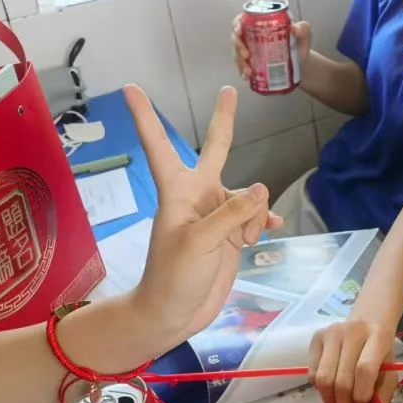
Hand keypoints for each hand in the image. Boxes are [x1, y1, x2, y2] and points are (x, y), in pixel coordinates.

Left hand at [126, 84, 281, 348]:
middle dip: (224, 121)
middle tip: (229, 89)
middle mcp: (198, 195)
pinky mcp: (233, 235)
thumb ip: (232, 212)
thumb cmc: (172, 275)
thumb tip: (261, 186)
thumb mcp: (199, 242)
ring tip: (247, 239)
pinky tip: (272, 230)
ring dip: (255, 212)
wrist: (173, 315)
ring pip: (249, 194)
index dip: (146, 116)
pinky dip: (265, 221)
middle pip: (216, 149)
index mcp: (178, 190)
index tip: (130, 87)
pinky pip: (257, 215)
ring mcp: (218, 214)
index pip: (159, 144)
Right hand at [231, 18, 312, 79]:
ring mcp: (250, 50)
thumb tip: (295, 28)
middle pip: (237, 37)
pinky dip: (243, 72)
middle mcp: (252, 36)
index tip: (239, 31)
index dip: (237, 24)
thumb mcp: (305, 35)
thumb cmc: (300, 45)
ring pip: (237, 53)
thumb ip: (304, 29)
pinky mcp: (251, 63)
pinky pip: (242, 67)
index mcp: (261, 23)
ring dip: (239, 62)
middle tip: (246, 55)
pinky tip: (247, 77)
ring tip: (248, 70)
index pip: (243, 19)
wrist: (301, 64)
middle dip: (238, 46)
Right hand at [308, 318, 395, 402]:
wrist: (368, 321)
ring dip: (330, 398)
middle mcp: (353, 330)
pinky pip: (312, 374)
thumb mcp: (389, 370)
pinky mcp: (316, 337)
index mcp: (377, 336)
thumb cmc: (379, 350)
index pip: (364, 369)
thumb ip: (383, 394)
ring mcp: (332, 332)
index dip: (361, 394)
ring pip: (323, 378)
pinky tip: (331, 385)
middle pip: (342, 379)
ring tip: (338, 402)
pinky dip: (320, 388)